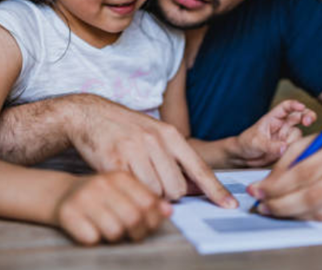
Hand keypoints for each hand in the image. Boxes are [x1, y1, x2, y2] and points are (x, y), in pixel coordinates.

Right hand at [55, 171, 171, 244]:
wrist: (60, 194)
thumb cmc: (100, 196)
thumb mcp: (123, 191)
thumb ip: (147, 199)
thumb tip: (169, 211)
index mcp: (119, 176)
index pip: (147, 202)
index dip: (153, 219)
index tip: (148, 225)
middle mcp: (102, 184)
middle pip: (133, 218)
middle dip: (137, 233)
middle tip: (132, 235)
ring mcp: (84, 198)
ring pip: (114, 231)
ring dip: (115, 238)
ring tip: (109, 230)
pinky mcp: (68, 213)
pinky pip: (92, 238)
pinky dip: (94, 239)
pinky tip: (90, 230)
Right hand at [61, 96, 236, 208]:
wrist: (91, 115)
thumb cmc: (127, 129)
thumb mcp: (155, 134)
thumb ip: (176, 157)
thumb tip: (196, 187)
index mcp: (170, 134)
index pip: (199, 168)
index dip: (215, 190)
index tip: (230, 206)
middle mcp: (155, 141)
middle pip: (177, 188)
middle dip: (169, 193)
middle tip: (155, 181)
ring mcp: (135, 151)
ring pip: (156, 193)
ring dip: (149, 194)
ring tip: (138, 177)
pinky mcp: (115, 162)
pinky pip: (134, 190)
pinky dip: (132, 190)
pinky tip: (125, 176)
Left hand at [234, 100, 315, 166]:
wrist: (244, 156)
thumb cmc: (247, 143)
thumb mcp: (256, 142)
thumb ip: (271, 146)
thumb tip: (284, 148)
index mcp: (273, 118)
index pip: (286, 107)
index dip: (294, 105)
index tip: (301, 107)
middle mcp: (283, 126)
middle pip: (299, 117)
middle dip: (307, 116)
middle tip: (309, 121)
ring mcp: (286, 137)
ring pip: (298, 135)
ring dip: (295, 141)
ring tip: (283, 149)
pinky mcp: (288, 148)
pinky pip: (296, 148)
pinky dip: (296, 150)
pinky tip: (288, 154)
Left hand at [247, 129, 321, 220]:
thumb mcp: (312, 141)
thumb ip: (288, 160)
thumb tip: (266, 184)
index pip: (305, 171)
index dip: (277, 184)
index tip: (257, 189)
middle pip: (313, 195)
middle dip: (282, 203)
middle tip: (262, 205)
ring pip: (321, 211)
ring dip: (292, 213)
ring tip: (272, 209)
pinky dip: (307, 216)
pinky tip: (293, 211)